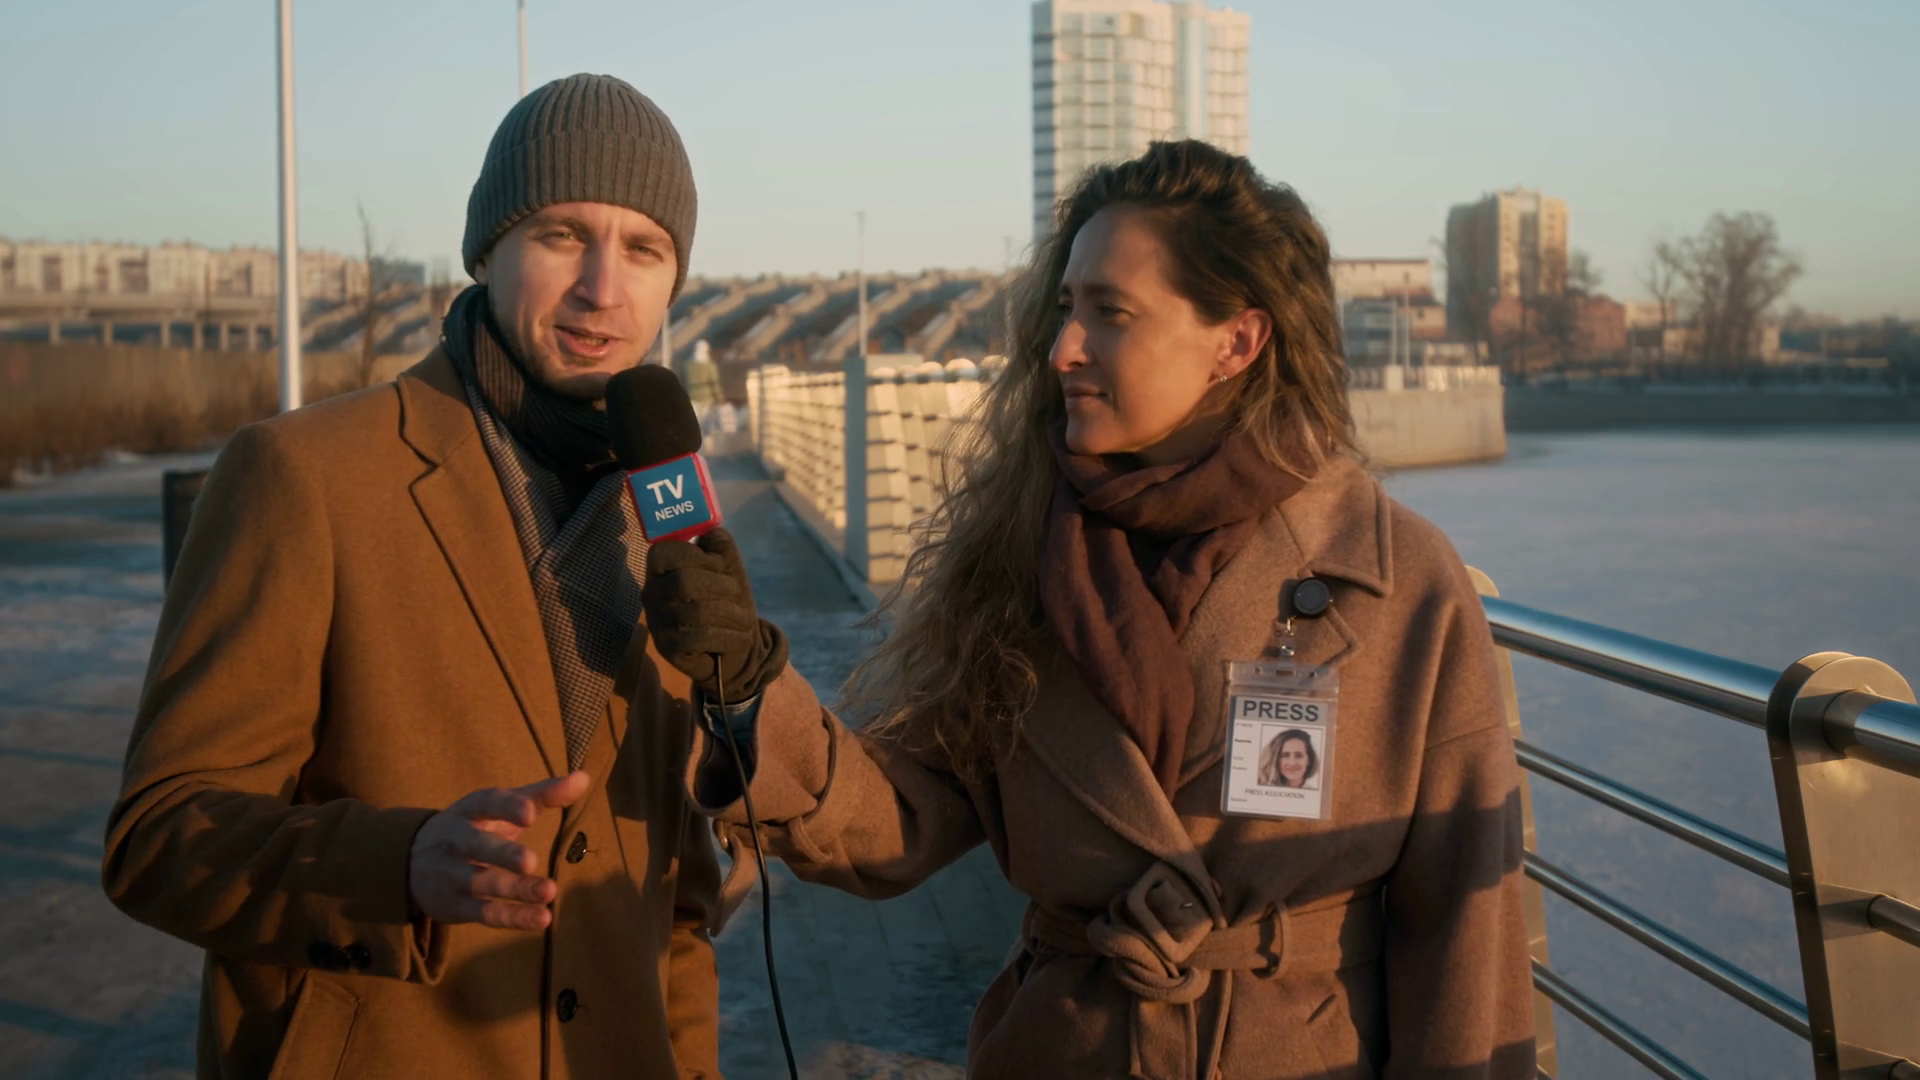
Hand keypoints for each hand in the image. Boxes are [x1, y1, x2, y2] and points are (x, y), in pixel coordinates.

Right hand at [406, 771, 589, 930]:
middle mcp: (455, 840)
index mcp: (469, 810)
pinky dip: (512, 917)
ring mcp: (451, 874)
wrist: (409, 862)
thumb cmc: (472, 827)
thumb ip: (542, 794)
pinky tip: (541, 919)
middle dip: (502, 853)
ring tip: (549, 891)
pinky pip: (483, 913)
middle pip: (476, 845)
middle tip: (530, 861)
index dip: (507, 808)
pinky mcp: (454, 906)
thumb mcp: (499, 807)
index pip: (486, 804)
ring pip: (481, 883)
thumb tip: (585, 778)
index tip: (530, 814)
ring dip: (514, 890)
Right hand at [643, 527, 788, 700]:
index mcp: (661, 568)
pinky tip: (737, 636)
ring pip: (696, 611)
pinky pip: (700, 637)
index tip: (718, 565)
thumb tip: (709, 529)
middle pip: (685, 581)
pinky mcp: (668, 648)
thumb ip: (718, 543)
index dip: (696, 556)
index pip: (664, 552)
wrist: (735, 646)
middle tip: (737, 594)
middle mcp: (652, 593)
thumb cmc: (727, 600)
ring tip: (742, 619)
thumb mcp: (727, 566)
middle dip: (722, 587)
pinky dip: (729, 635)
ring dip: (731, 613)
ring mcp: (657, 622)